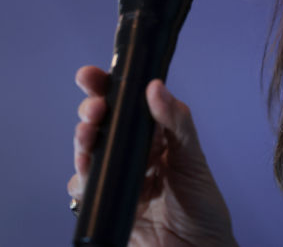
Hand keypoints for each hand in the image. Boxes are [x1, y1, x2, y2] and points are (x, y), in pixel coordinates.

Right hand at [69, 66, 236, 246]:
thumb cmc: (202, 206)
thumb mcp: (194, 159)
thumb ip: (176, 122)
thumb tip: (156, 87)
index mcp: (155, 136)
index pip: (127, 104)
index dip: (107, 86)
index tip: (92, 75)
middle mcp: (133, 154)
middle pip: (102, 124)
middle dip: (92, 111)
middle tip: (95, 109)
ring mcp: (118, 178)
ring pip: (89, 153)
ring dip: (83, 142)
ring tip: (87, 135)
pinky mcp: (107, 203)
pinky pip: (84, 188)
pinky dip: (80, 181)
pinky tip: (86, 177)